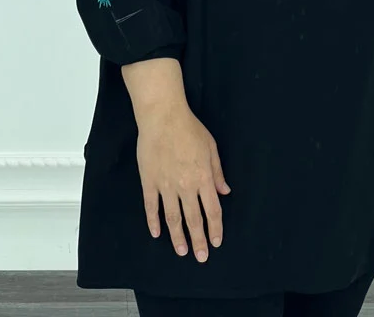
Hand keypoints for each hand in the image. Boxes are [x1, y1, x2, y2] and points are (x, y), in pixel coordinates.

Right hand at [136, 103, 230, 261]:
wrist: (163, 117)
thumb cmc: (189, 129)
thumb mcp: (211, 148)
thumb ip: (217, 172)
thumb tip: (224, 192)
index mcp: (203, 177)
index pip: (212, 210)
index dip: (215, 228)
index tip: (216, 242)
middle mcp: (185, 185)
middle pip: (194, 219)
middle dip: (198, 240)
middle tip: (201, 257)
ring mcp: (165, 185)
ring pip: (172, 218)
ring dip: (178, 236)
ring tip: (181, 251)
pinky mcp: (149, 181)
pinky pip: (151, 206)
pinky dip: (153, 221)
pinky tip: (156, 233)